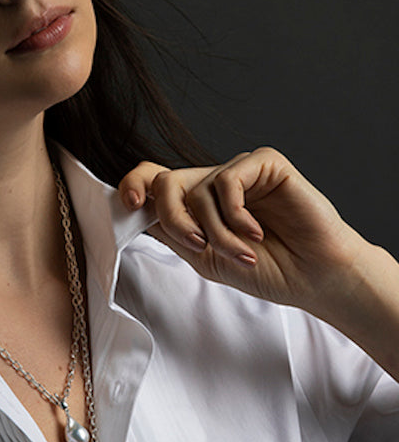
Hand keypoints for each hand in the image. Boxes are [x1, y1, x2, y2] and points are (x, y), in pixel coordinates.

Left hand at [118, 148, 366, 313]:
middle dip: (174, 219)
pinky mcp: (265, 164)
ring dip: (216, 232)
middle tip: (198, 245)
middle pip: (165, 181)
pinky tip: (256, 232)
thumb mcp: (204, 257)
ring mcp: (239, 171)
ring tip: (243, 254)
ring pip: (198, 190)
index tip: (128, 203)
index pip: (153, 179)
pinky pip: (228, 180)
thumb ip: (171, 232)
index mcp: (196, 204)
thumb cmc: (266, 269)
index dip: (132, 184)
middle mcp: (213, 183)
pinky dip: (235, 214)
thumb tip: (133, 211)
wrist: (313, 278)